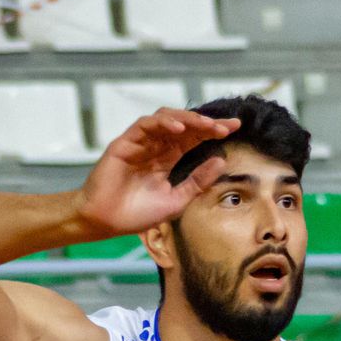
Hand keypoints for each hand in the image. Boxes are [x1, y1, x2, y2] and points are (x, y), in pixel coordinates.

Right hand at [76, 108, 239, 236]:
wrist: (105, 221)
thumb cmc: (137, 214)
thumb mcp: (176, 200)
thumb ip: (197, 182)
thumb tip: (221, 161)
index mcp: (168, 159)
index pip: (194, 139)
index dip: (213, 131)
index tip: (235, 128)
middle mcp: (156, 147)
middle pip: (184, 126)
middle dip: (207, 123)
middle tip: (227, 126)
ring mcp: (140, 143)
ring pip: (166, 119)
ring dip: (188, 119)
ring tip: (207, 125)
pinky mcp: (125, 142)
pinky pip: (145, 125)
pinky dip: (163, 122)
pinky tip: (179, 129)